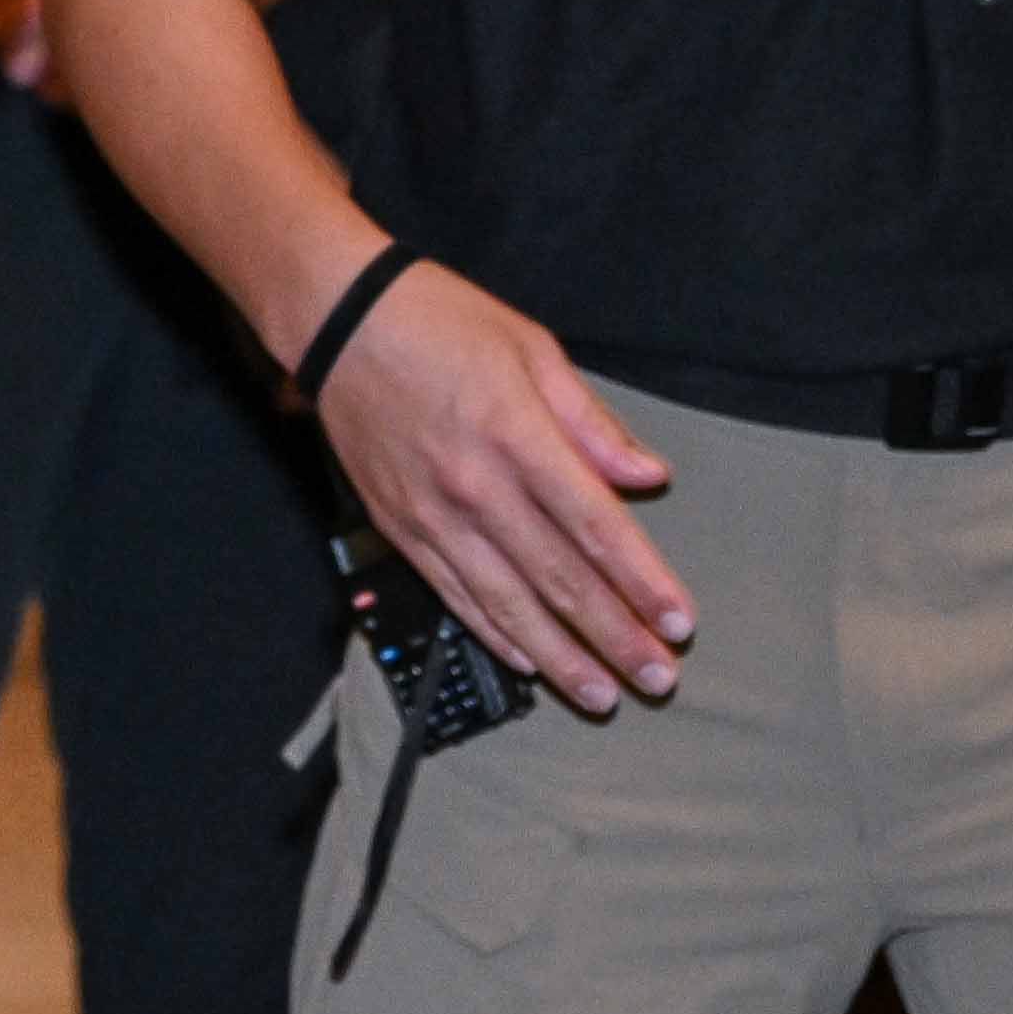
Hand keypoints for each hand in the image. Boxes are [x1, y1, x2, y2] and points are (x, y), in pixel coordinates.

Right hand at [311, 259, 690, 715]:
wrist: (334, 318)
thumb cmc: (439, 321)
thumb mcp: (531, 348)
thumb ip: (590, 422)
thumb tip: (646, 475)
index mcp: (516, 435)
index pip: (594, 526)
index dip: (641, 580)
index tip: (678, 623)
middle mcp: (474, 485)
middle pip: (557, 577)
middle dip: (613, 635)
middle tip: (657, 679)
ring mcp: (431, 512)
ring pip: (504, 602)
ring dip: (558, 656)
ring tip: (600, 695)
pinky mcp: (399, 524)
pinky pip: (452, 591)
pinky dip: (492, 631)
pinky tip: (527, 661)